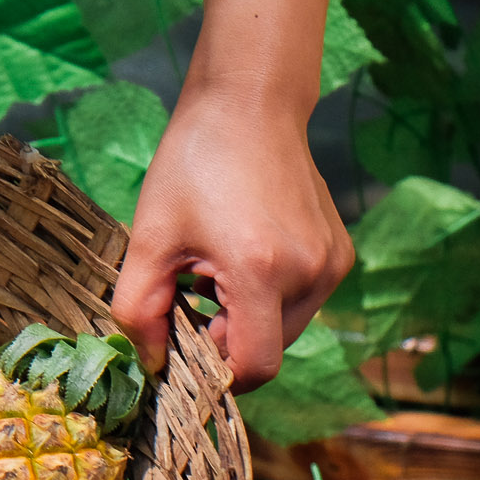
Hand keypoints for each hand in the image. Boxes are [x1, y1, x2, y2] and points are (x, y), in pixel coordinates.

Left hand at [111, 89, 352, 388]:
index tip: (182, 345)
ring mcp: (332, 264)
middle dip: (225, 342)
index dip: (214, 373)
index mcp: (262, 271)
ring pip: (286, 331)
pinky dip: (270, 298)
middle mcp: (310, 272)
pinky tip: (242, 258)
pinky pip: (302, 302)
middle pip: (269, 353)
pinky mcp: (340, 254)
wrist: (250, 105)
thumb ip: (139, 311)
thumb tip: (152, 364)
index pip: (253, 368)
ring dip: (246, 321)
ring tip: (214, 274)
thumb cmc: (194, 165)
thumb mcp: (149, 239)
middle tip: (189, 297)